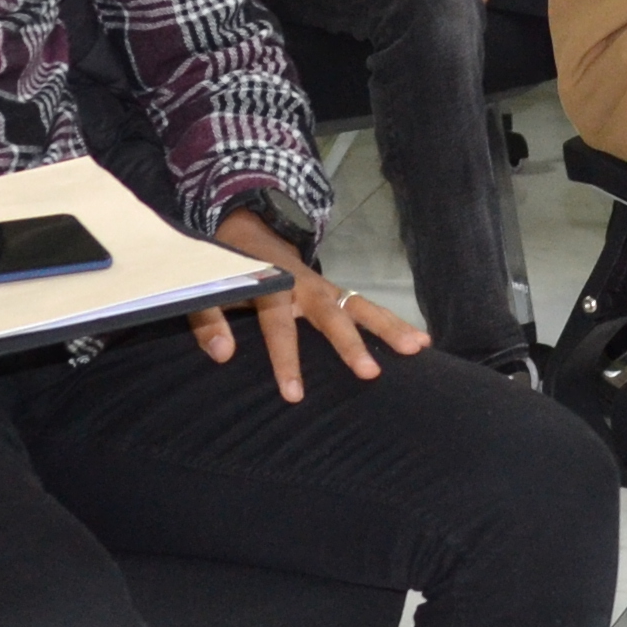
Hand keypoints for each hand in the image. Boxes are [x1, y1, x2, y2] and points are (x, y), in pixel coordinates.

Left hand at [187, 211, 423, 398]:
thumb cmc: (225, 268)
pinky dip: (392, 321)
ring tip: (418, 349)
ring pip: (359, 305)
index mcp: (271, 284)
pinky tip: (420, 341)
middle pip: (333, 313)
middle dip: (351, 343)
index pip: (279, 325)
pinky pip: (364, 306)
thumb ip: (209, 319)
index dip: (286, 359)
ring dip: (388, 327)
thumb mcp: (206, 289)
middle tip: (371, 373)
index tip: (295, 395)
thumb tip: (223, 354)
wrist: (244, 231)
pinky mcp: (334, 292)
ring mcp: (324, 287)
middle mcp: (304, 285)